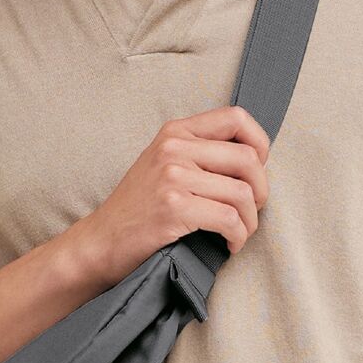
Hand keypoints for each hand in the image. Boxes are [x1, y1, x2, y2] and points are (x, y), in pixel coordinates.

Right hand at [73, 105, 270, 285]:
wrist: (101, 240)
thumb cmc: (138, 207)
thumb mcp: (164, 164)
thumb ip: (199, 153)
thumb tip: (253, 159)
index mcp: (175, 131)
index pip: (236, 118)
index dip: (259, 144)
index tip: (257, 170)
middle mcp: (174, 148)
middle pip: (247, 159)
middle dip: (261, 190)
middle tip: (252, 210)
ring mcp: (173, 176)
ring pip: (242, 193)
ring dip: (250, 220)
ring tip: (240, 232)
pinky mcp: (174, 207)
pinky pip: (229, 219)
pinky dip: (238, 236)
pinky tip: (230, 244)